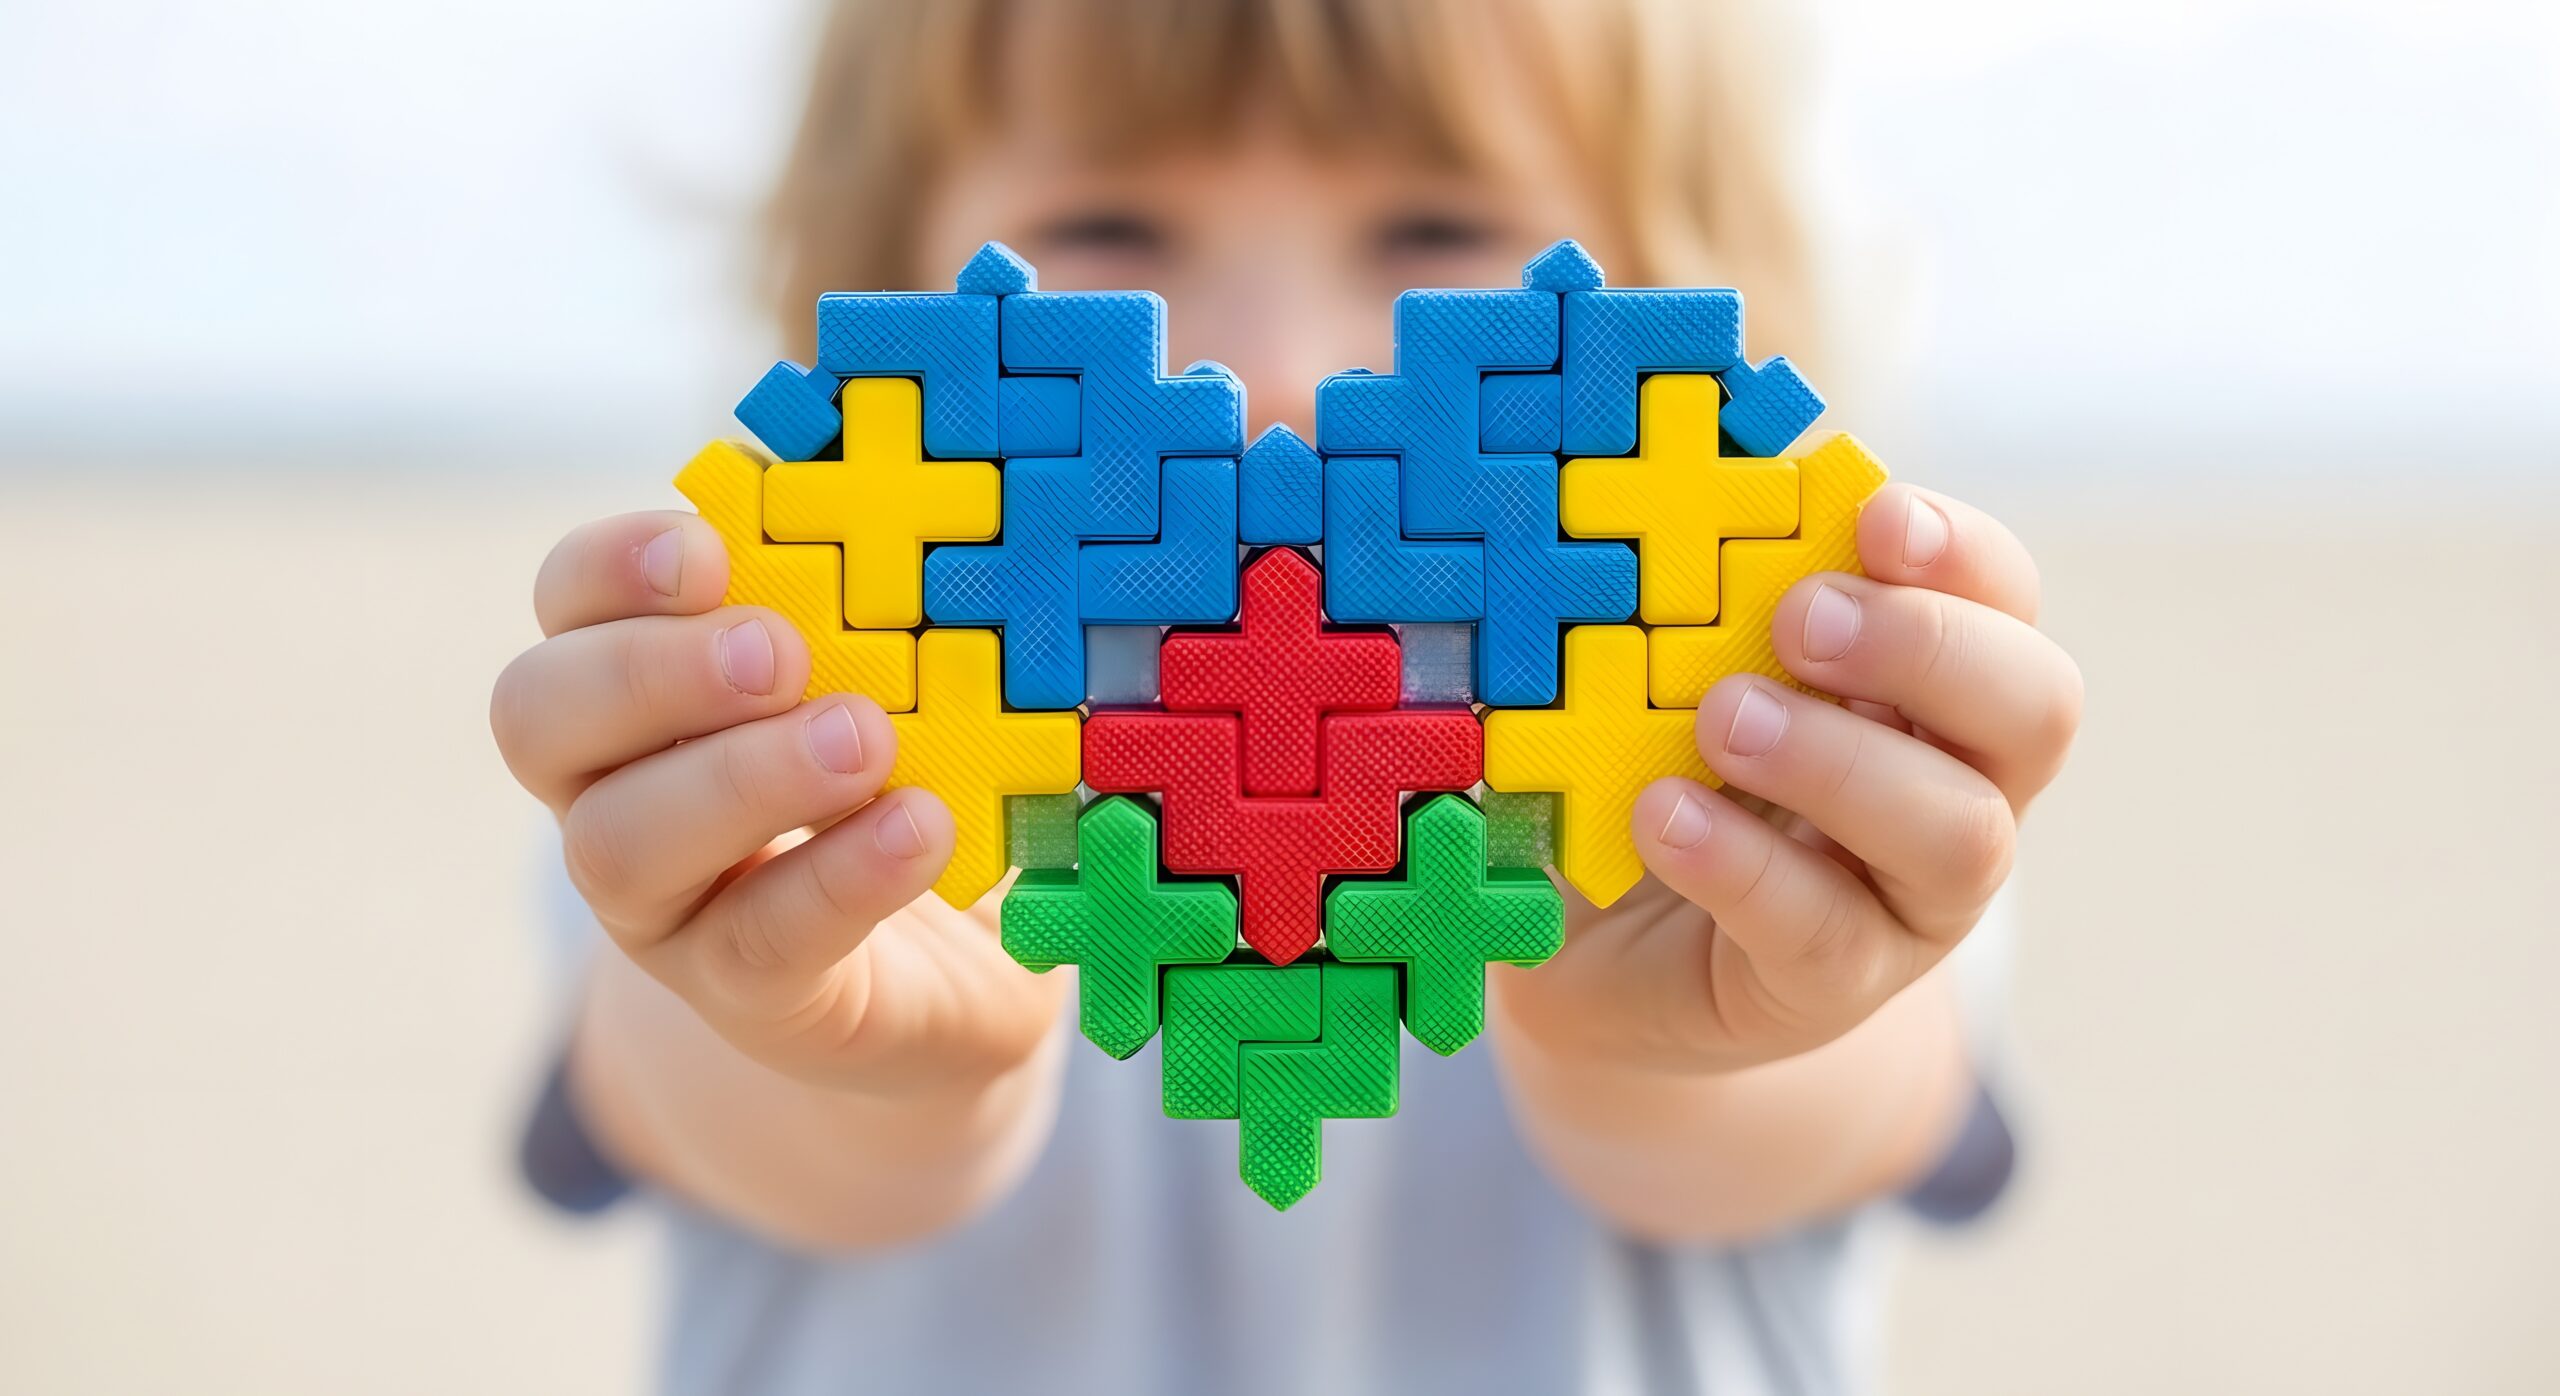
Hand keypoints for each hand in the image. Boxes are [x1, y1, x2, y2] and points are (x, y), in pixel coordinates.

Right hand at [489, 512, 1063, 1094]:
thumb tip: (901, 455)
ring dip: (741, 779)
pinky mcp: (741, 995)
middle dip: (651, 671)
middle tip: (778, 651)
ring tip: (864, 740)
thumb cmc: (908, 778)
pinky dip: (839, 877)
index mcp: (637, 681)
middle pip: (539, 717)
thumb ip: (879, 588)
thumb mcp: (900, 674)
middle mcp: (610, 789)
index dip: (616, 565)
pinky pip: (755, 941)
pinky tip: (918, 828)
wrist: (954, 977)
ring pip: (618, 844)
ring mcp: (659, 905)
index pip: (568, 601)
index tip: (711, 548)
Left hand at [1495, 484, 2081, 1073]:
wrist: (1597, 946)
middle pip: (2035, 708)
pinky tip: (1665, 814)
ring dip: (1839, 762)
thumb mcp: (1662, 664)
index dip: (1957, 550)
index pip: (2001, 594)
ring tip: (1721, 721)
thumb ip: (1687, 581)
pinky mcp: (1832, 985)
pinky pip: (1824, 931)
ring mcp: (1911, 898)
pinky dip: (1743, 864)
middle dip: (1927, 648)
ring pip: (1956, 834)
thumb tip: (1673, 457)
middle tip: (1798, 620)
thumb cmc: (1652, 766)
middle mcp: (1960, 783)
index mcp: (1932, 676)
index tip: (1873, 515)